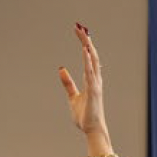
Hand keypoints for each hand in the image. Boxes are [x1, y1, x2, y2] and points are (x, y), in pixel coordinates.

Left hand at [58, 23, 110, 148]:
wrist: (92, 130)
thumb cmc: (84, 116)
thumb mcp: (72, 96)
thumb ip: (68, 83)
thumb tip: (61, 68)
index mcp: (91, 80)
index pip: (89, 57)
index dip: (85, 44)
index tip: (80, 31)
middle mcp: (95, 79)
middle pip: (91, 55)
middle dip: (86, 40)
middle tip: (80, 26)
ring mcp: (95, 84)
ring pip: (92, 60)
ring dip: (87, 46)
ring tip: (83, 33)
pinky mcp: (93, 91)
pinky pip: (91, 72)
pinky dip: (88, 61)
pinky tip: (85, 50)